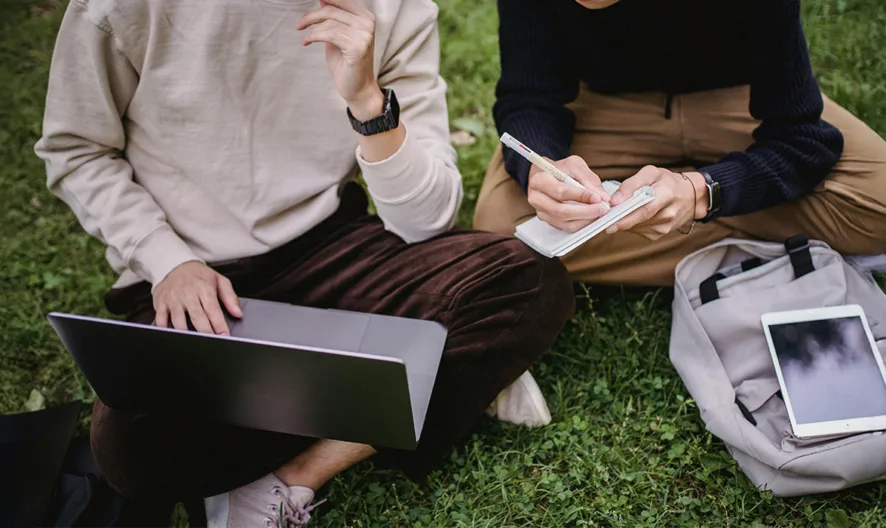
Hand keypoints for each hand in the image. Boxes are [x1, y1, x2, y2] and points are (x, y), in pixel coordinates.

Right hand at [153, 261, 242, 334]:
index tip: (224, 336)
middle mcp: (188, 294)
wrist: (175, 264)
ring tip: (194, 343)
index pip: (213, 310)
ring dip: (186, 334)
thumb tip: (238, 313)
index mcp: (204, 288)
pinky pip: (160, 319)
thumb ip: (230, 297)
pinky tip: (172, 336)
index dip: (219, 325)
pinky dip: (164, 329)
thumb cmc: (199, 275)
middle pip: (197, 318)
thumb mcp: (219, 280)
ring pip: (179, 321)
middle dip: (206, 333)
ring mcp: (173, 299)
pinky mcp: (160, 302)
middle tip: (212, 343)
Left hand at [298, 0, 382, 120]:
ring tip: (304, 38)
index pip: (340, 1)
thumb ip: (333, 19)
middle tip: (299, 25)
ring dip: (311, 29)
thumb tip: (323, 1)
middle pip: (332, 10)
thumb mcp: (337, 36)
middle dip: (311, 16)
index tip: (307, 12)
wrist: (358, 88)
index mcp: (365, 18)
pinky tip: (306, 41)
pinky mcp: (358, 46)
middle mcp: (367, 23)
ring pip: (329, 23)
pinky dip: (313, 36)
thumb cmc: (346, 64)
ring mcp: (364, 34)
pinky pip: (329, 34)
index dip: (325, 1)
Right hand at [527, 155, 610, 232]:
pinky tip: (591, 216)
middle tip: (603, 208)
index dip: (581, 196)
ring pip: (565, 223)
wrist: (546, 175)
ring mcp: (541, 212)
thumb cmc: (560, 169)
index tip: (598, 197)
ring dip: (585, 220)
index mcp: (539, 180)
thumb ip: (589, 179)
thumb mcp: (574, 165)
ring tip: (599, 212)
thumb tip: (603, 197)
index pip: (560, 192)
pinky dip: (582, 224)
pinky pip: (567, 228)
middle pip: (561, 211)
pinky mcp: (548, 221)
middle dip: (585, 212)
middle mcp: (536, 198)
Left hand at [605, 166, 708, 239]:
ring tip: (620, 212)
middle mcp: (668, 213)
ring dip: (625, 221)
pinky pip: (639, 232)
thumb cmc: (667, 182)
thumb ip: (631, 184)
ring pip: (636, 227)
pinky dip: (632, 225)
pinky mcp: (660, 234)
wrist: (690, 196)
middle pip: (638, 220)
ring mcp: (665, 227)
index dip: (625, 215)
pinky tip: (633, 217)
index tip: (609, 217)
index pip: (644, 208)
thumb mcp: (651, 173)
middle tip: (604, 221)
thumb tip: (614, 200)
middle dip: (619, 221)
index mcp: (666, 194)